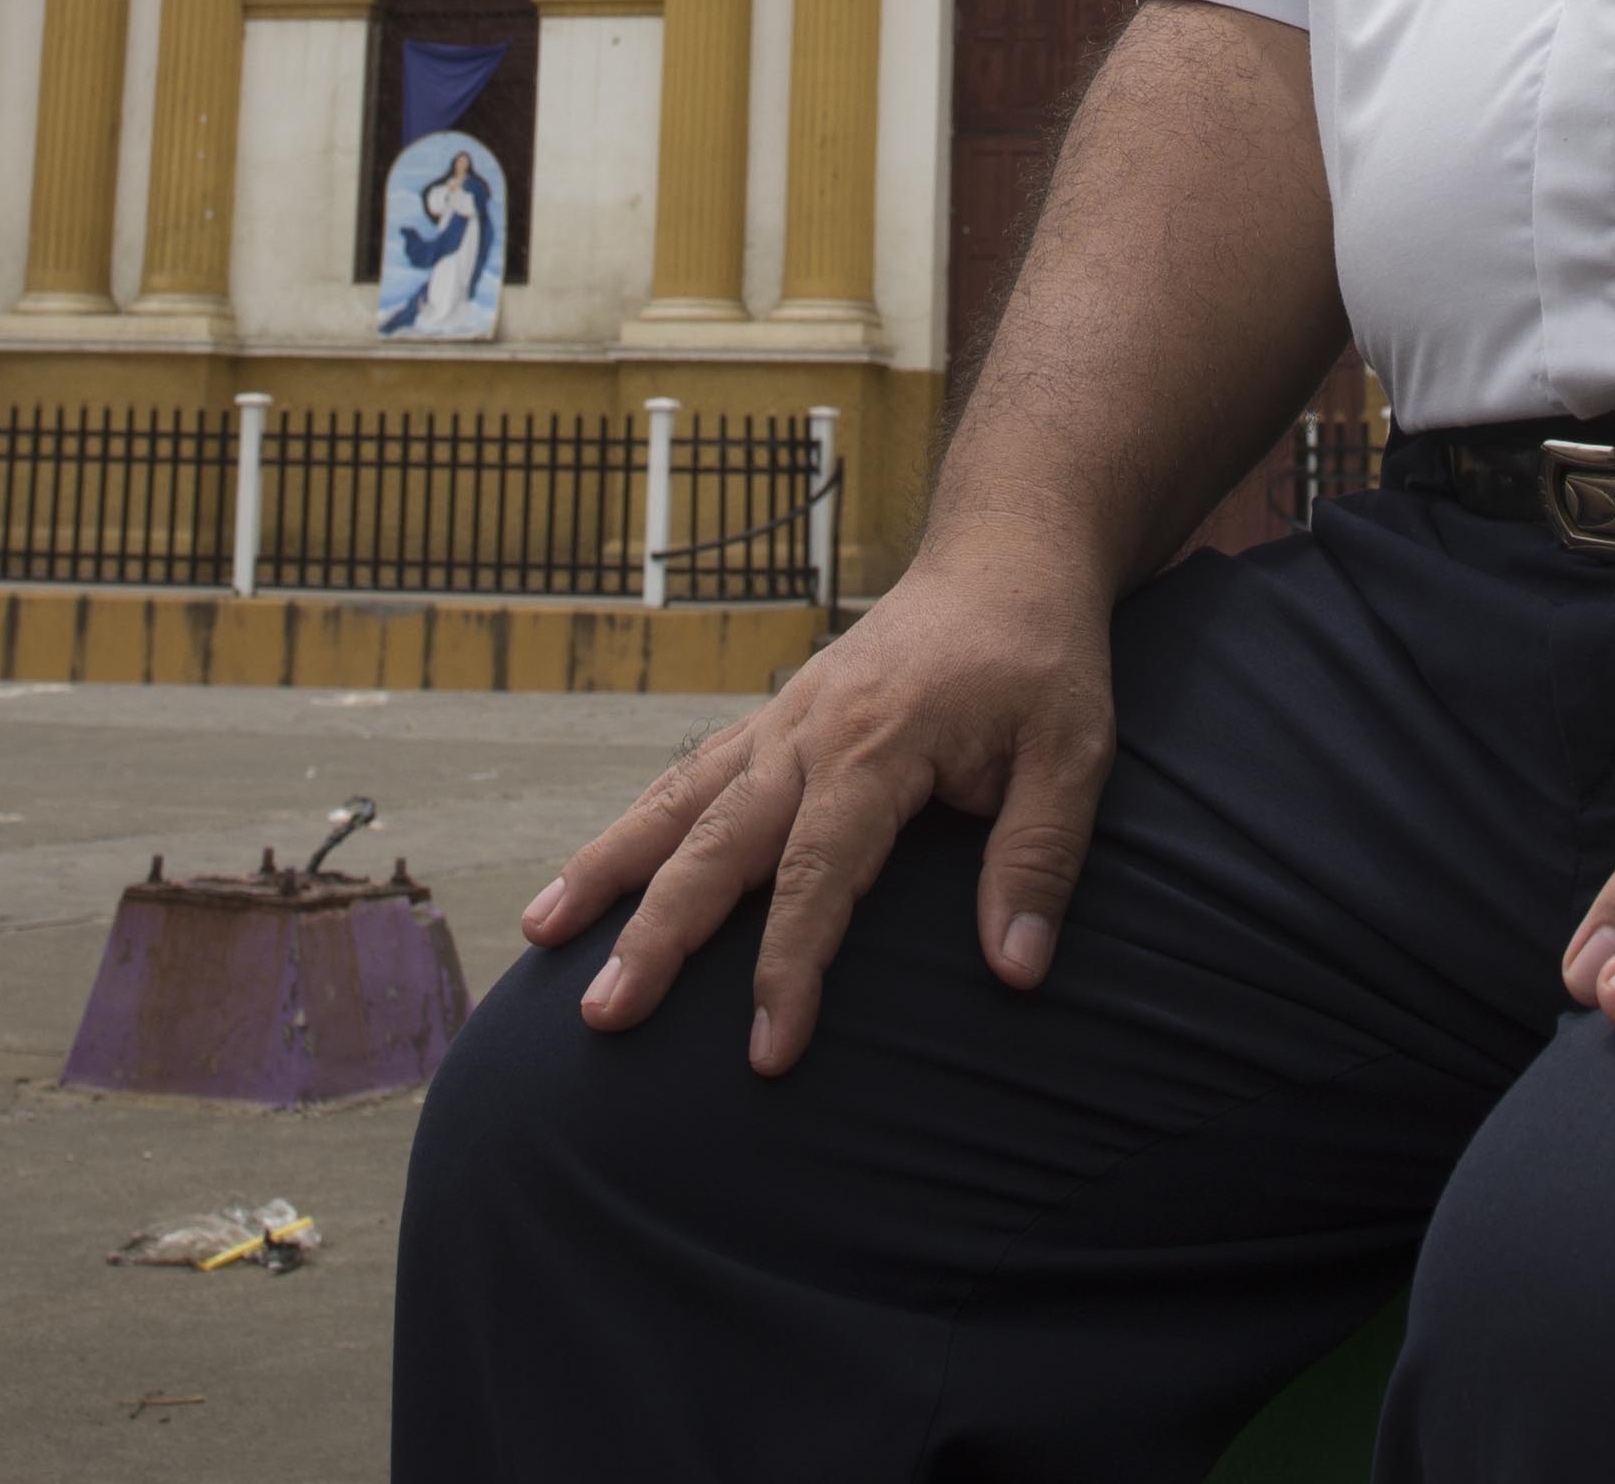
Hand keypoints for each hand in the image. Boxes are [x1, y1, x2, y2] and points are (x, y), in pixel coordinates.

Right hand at [518, 527, 1119, 1076]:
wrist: (1004, 558)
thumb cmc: (1043, 661)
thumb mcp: (1074, 754)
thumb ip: (1039, 859)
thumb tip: (1016, 970)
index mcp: (877, 746)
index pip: (818, 876)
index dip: (789, 968)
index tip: (767, 1054)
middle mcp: (808, 733)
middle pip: (716, 845)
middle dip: (655, 935)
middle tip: (602, 1015)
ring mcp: (781, 722)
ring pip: (678, 802)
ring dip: (608, 869)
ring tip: (540, 932)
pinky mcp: (774, 720)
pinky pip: (689, 776)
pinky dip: (635, 824)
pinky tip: (593, 872)